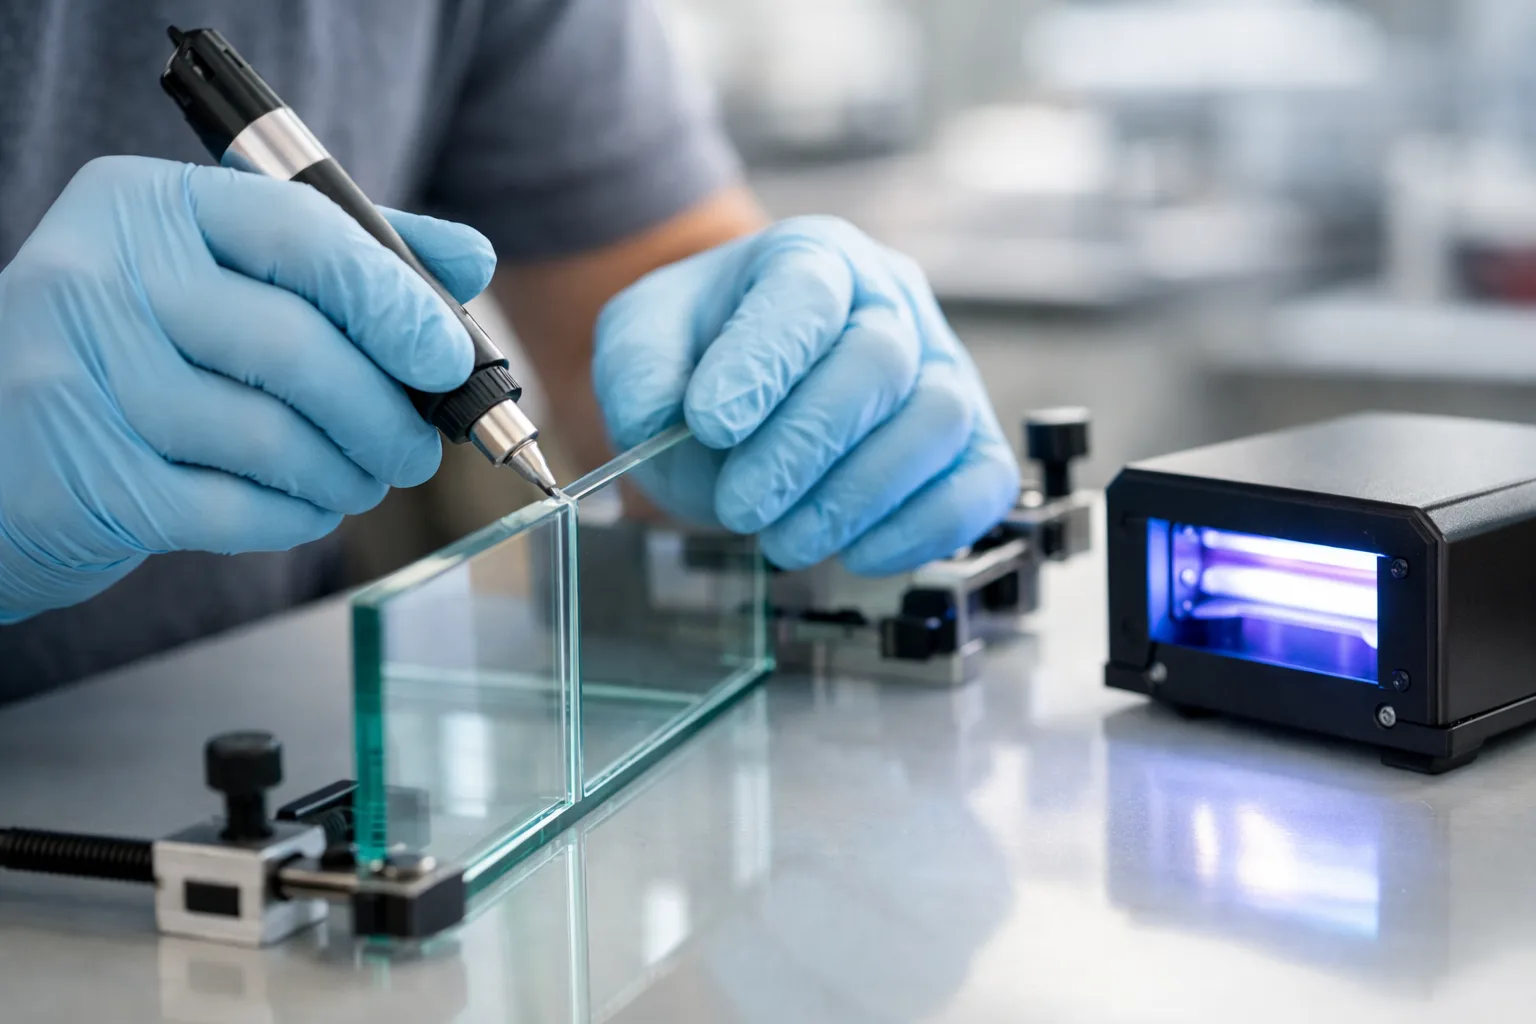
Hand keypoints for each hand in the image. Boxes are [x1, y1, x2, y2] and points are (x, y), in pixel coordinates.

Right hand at [0, 155, 495, 622]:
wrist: (0, 452)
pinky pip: (235, 509)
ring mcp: (76, 380)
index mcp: (145, 205)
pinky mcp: (80, 479)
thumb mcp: (223, 275)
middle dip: (386, 414)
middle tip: (418, 447)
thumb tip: (470, 260)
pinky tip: (304, 506)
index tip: (450, 358)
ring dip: (348, 473)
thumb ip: (346, 256)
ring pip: (274, 437)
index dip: (395, 301)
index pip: (302, 233)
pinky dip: (296, 516)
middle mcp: (97, 277)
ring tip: (360, 478)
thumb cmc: (138, 355)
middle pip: (297, 347)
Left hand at [594, 215, 1018, 574]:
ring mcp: (940, 371)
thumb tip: (660, 420)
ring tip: (785, 539)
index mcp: (811, 257)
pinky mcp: (967, 443)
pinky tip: (856, 552)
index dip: (764, 362)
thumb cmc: (704, 359)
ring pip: (938, 420)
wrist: (741, 397)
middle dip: (805, 446)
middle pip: (880, 359)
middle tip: (742, 504)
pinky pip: (981, 484)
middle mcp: (889, 302)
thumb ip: (639, 367)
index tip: (709, 424)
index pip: (807, 293)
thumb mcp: (643, 339)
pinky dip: (922, 529)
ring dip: (858, 496)